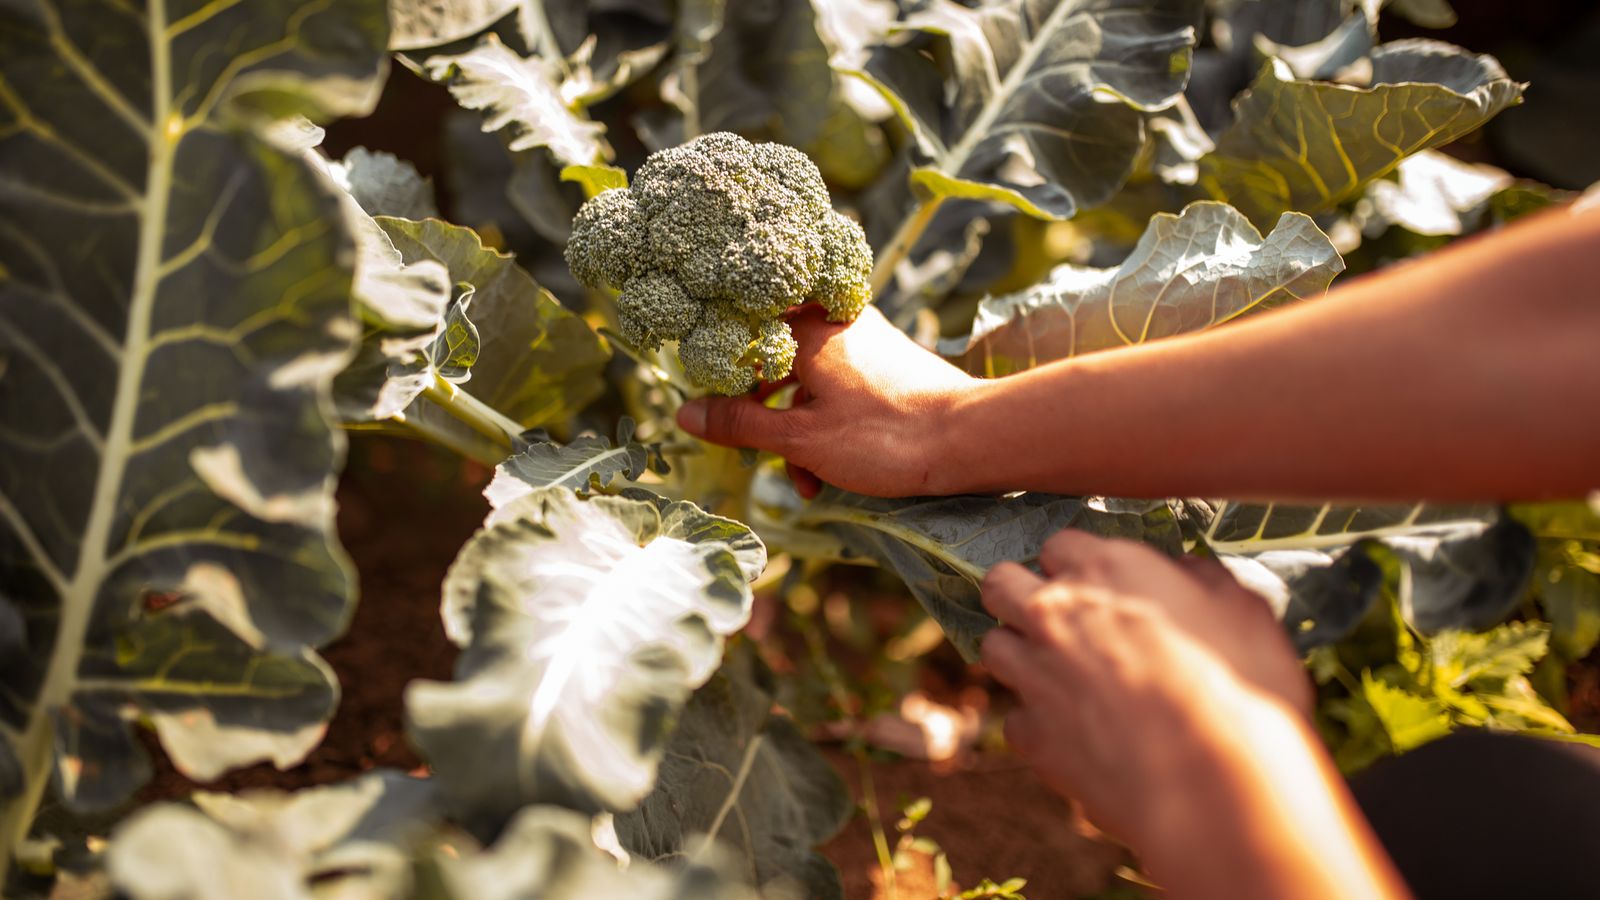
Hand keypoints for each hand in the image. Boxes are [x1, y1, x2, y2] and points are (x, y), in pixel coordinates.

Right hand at [676, 305, 978, 497]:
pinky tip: (830, 472)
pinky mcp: (886, 362)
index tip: (719, 418)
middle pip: (772, 361)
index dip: (722, 380)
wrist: (971, 439)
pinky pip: (837, 387)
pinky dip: (825, 424)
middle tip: (761, 457)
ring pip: (806, 380)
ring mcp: (864, 339)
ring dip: (795, 431)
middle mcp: (835, 321)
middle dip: (763, 416)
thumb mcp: (800, 439)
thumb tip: (685, 413)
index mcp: (807, 328)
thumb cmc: (885, 437)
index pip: (741, 339)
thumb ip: (741, 424)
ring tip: (804, 481)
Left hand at [978, 530, 1312, 844]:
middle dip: (1018, 594)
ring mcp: (1035, 675)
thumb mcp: (1242, 610)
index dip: (1077, 564)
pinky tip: (1075, 735)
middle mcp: (1055, 613)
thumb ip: (1200, 580)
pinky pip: (1017, 718)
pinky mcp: (1032, 735)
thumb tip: (1184, 573)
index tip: (1097, 585)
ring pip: (994, 647)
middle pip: (1000, 584)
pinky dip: (1039, 724)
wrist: (1215, 786)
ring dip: (1020, 654)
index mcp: (1105, 568)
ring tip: (1060, 675)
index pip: (1058, 543)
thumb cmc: (1242, 689)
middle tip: (1053, 618)